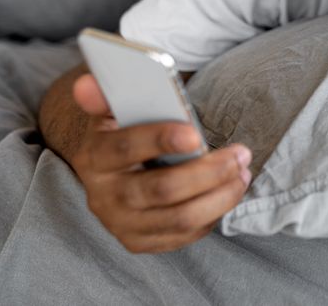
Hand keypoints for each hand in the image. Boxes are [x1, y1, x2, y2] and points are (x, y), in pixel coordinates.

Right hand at [68, 73, 251, 252]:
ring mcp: (121, 225)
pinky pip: (184, 235)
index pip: (124, 148)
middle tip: (241, 154)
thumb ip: (105, 94)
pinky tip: (229, 192)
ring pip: (180, 218)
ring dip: (220, 196)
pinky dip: (213, 214)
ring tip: (243, 173)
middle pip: (161, 189)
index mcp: (94, 157)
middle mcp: (103, 197)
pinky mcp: (140, 242)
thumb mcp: (113, 110)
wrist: (113, 173)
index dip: (159, 140)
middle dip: (208, 172)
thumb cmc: (124, 133)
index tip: (195, 134)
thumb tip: (85, 84)